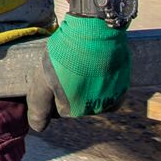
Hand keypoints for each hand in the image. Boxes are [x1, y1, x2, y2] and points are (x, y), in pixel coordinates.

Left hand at [25, 17, 130, 132]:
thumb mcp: (42, 79)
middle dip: (69, 88)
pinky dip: (102, 85)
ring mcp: (109, 100)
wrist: (96, 32)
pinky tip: (96, 69)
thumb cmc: (65, 54)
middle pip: (75, 103)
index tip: (53, 74)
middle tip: (68, 67)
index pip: (57, 109)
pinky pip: (109, 94)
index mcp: (72, 110)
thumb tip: (37, 128)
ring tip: (82, 65)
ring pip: (92, 97)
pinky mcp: (122, 90)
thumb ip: (38, 106)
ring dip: (86, 85)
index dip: (52, 90)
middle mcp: (93, 110)